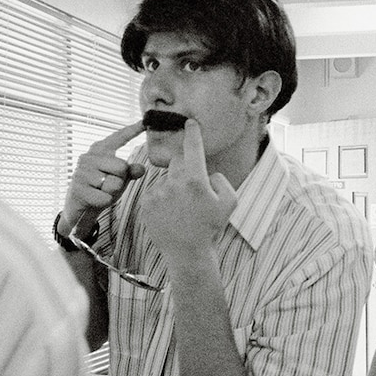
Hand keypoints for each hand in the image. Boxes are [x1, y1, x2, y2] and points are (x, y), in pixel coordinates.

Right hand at [61, 121, 146, 236]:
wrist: (79, 210)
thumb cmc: (101, 189)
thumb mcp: (120, 179)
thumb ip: (130, 172)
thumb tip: (141, 168)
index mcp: (99, 150)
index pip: (118, 138)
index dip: (132, 130)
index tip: (145, 121)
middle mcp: (88, 157)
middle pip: (121, 167)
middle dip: (120, 180)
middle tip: (107, 185)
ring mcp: (81, 172)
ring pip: (113, 183)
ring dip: (111, 193)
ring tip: (99, 192)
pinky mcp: (78, 188)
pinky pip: (105, 197)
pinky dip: (104, 202)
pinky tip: (94, 200)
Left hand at [140, 119, 237, 263]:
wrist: (187, 253)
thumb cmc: (210, 228)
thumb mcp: (229, 203)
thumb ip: (221, 180)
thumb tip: (209, 172)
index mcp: (195, 180)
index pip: (193, 148)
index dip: (192, 133)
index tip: (189, 122)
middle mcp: (174, 183)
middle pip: (178, 163)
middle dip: (185, 170)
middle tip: (192, 191)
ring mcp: (158, 193)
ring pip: (166, 179)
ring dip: (174, 188)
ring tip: (181, 210)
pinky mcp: (146, 203)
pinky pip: (155, 191)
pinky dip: (162, 199)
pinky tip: (171, 214)